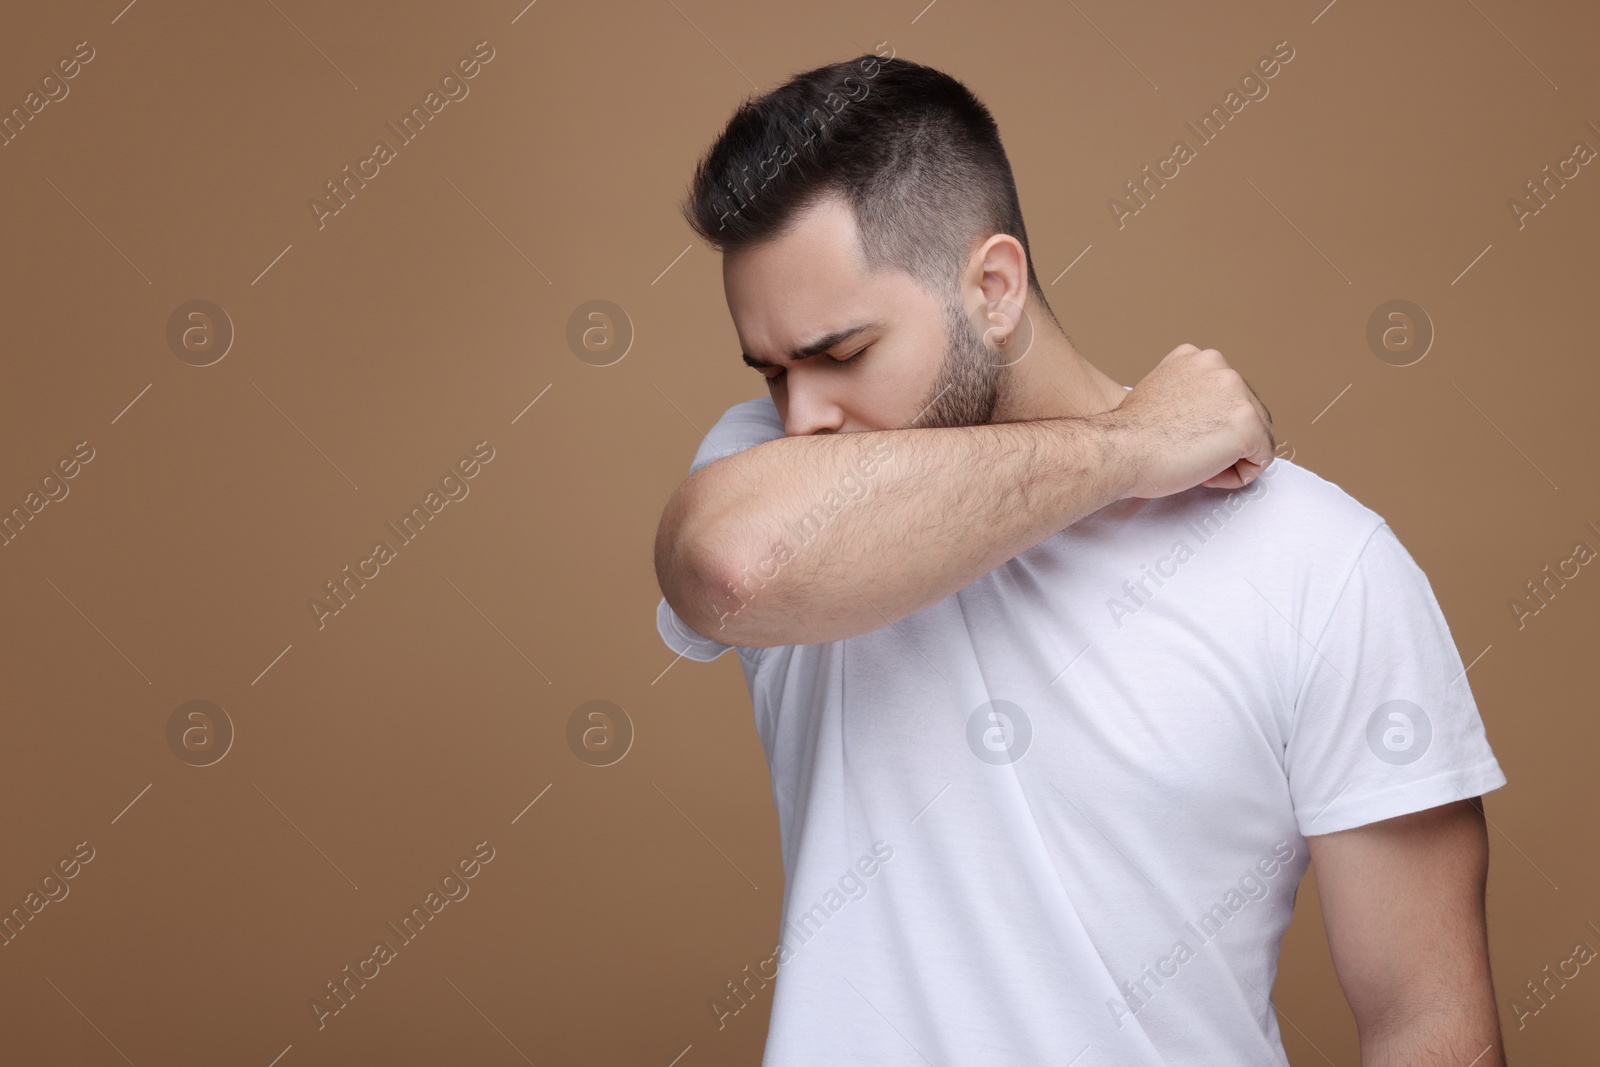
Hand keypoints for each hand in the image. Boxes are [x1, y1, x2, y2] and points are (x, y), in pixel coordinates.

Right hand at [1106, 344, 1275, 499]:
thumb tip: (1205, 415)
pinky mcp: (1249, 425)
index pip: (1228, 397)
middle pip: (1249, 414)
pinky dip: (1238, 475)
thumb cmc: (1130, 436)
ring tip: (1196, 462)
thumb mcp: (1158, 391)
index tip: (1183, 437)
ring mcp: (1239, 395)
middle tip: (1188, 453)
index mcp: (1200, 358)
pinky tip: (1206, 472)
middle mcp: (1223, 368)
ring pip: (1258, 437)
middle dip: (1224, 441)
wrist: (1119, 451)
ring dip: (1231, 457)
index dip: (1210, 425)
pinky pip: (1261, 460)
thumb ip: (1189, 394)